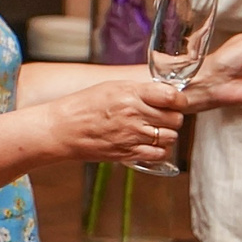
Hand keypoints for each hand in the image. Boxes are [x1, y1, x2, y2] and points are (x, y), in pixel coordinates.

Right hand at [48, 79, 185, 165]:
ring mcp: (132, 135)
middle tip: (164, 117)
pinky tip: (150, 144)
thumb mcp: (112, 87)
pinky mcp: (128, 152)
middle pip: (175, 118)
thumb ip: (139, 91)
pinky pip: (159, 154)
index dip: (179, 100)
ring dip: (167, 134)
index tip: (177, 102)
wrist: (62, 129)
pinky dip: (159, 150)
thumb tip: (162, 95)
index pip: (171, 96)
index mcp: (131, 94)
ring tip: (155, 131)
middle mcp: (134, 114)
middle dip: (173, 117)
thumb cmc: (83, 106)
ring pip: (170, 137)